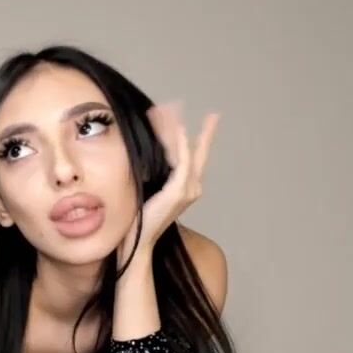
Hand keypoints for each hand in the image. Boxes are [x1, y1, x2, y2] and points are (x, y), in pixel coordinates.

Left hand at [118, 102, 218, 269]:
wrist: (137, 241)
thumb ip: (156, 175)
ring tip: (178, 112)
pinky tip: (180, 130)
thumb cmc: (140, 218)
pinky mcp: (178, 191)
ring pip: (188, 153)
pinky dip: (181, 145)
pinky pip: (182, 162)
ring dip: (181, 131)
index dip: (197, 140)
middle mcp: (192, 189)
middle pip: (200, 154)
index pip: (194, 159)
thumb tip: (149, 158)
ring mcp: (187, 191)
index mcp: (186, 189)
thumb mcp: (150, 190)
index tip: (194, 122)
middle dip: (208, 133)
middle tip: (215, 116)